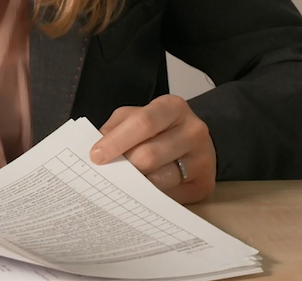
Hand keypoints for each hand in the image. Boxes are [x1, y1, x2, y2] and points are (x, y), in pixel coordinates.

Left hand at [89, 94, 215, 203]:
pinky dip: (150, 194)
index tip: (96, 156)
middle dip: (124, 166)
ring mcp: (203, 158)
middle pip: (150, 155)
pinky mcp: (205, 183)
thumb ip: (115, 130)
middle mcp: (194, 130)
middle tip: (108, 173)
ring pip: (160, 178)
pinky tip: (141, 190)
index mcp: (173, 107)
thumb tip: (97, 153)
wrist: (192, 142)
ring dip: (136, 182)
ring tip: (124, 181)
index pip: (143, 123)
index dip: (117, 141)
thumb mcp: (132, 118)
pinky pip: (170, 195)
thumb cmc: (156, 128)